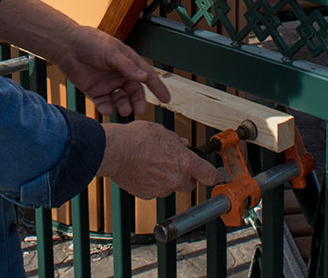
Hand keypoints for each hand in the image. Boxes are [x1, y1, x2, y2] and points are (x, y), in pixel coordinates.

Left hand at [54, 26, 169, 117]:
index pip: (146, 75)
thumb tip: (144, 77)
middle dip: (138, 101)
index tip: (166, 99)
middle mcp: (120, 74)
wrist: (66, 46)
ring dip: (124, 106)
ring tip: (124, 110)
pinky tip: (107, 109)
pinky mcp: (95, 91)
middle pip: (135, 92)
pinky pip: (104, 103)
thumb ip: (127, 66)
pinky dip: (107, 108)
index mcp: (128, 62)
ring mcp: (108, 84)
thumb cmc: (90, 42)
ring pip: (121, 99)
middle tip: (139, 110)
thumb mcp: (111, 52)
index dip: (157, 87)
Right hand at [98, 121, 219, 199]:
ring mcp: (161, 189)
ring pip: (170, 186)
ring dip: (165, 178)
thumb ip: (175, 141)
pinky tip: (142, 170)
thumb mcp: (161, 132)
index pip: (209, 175)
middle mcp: (176, 179)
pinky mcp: (147, 195)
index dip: (212, 175)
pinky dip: (151, 183)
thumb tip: (181, 144)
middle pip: (189, 184)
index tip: (212, 174)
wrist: (115, 151)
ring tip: (151, 163)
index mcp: (185, 162)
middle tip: (174, 164)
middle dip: (184, 175)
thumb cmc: (136, 139)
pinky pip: (154, 189)